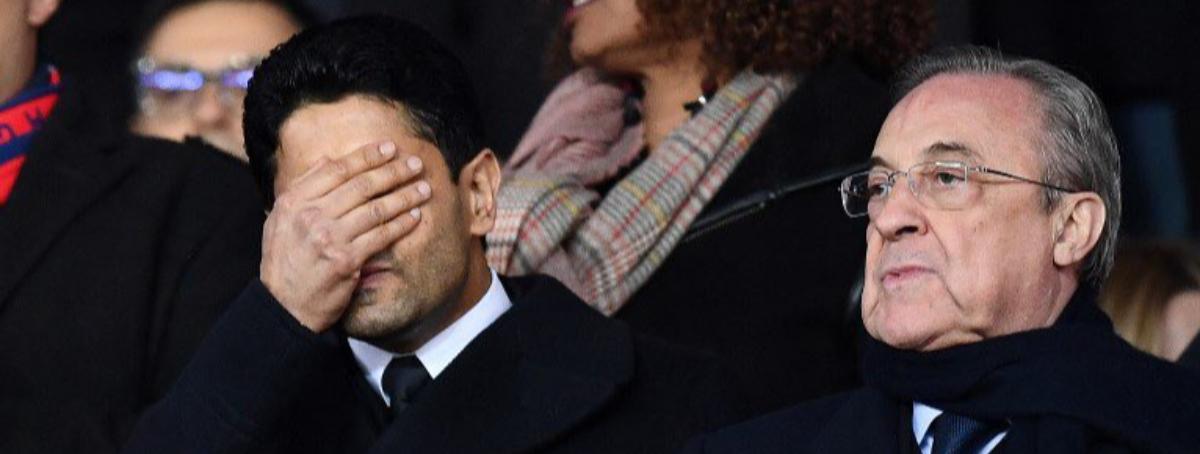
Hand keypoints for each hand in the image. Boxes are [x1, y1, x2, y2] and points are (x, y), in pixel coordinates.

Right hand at [260, 141, 431, 331]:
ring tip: (424, 188)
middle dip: (393, 172)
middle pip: (361, 186)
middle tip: (416, 163)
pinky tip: (415, 216)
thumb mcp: (280, 219)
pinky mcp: (346, 261)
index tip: (389, 148)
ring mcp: (328, 238)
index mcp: (293, 201)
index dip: (366, 156)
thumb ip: (303, 187)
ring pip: (376, 209)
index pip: (336, 170)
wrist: (285, 305)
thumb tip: (328, 158)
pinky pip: (381, 236)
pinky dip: (401, 224)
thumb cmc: (286, 260)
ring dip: (404, 197)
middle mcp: (310, 216)